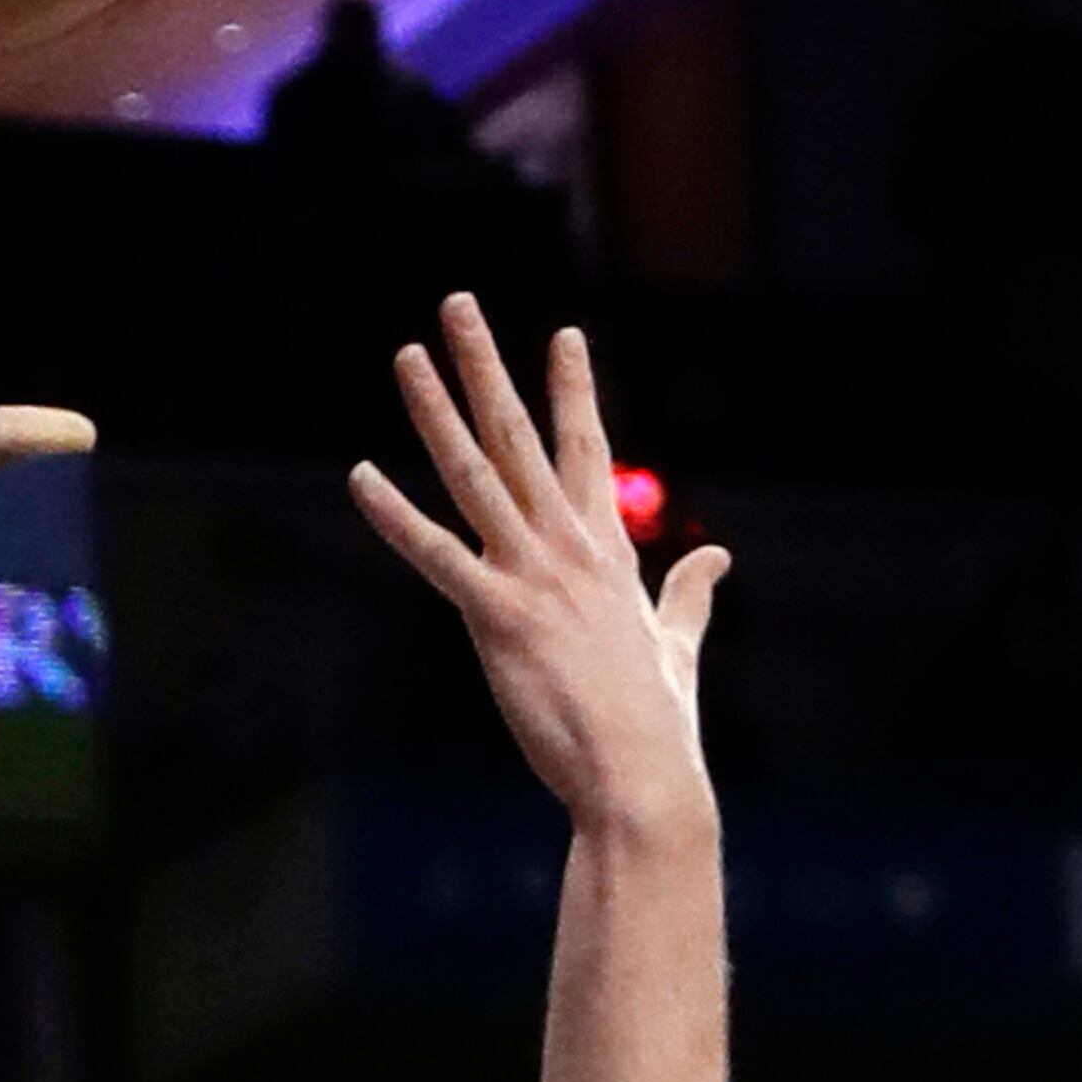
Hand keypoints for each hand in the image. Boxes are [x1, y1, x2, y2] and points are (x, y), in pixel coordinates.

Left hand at [351, 300, 724, 832]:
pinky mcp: (500, 618)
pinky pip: (437, 554)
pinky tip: (361, 477)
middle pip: (521, 438)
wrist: (643, 777)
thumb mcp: (678, 646)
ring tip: (408, 355)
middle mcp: (571, 550)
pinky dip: (396, 515)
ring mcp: (535, 578)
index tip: (563, 336)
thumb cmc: (659, 725)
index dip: (573, 392)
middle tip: (458, 304)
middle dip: (488, 367)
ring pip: (476, 474)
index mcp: (610, 554)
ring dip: (438, 410)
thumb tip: (720, 560)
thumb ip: (689, 595)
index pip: (587, 452)